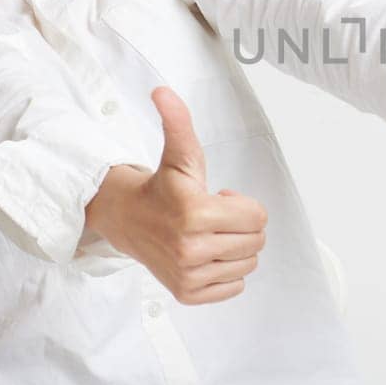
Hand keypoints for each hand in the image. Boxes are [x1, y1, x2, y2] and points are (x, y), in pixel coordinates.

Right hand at [85, 86, 267, 303]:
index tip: (218, 199)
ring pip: (247, 266)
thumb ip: (178, 121)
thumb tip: (162, 91)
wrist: (127, 220)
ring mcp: (188, 275)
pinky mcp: (187, 293)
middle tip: (213, 217)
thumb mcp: (178, 153)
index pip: (258, 217)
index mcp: (195, 213)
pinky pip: (234, 288)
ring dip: (235, 249)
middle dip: (241, 226)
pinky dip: (226, 273)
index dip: (242, 205)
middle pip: (255, 242)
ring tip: (208, 235)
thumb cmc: (162, 187)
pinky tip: (206, 256)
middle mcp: (191, 249)